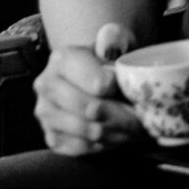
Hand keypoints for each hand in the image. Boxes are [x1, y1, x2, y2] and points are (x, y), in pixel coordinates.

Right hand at [33, 22, 145, 155]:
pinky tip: (115, 136)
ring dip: (119, 134)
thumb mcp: (114, 47)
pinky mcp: (52, 137)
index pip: (99, 85)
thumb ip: (115, 39)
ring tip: (134, 130)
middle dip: (125, 118)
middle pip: (93, 110)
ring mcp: (46, 113)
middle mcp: (46, 85)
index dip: (122, 91)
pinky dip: (105, 146)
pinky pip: (83, 149)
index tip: (133, 91)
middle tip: (143, 120)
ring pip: (90, 132)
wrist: (88, 83)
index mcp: (61, 59)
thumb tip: (110, 43)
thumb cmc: (105, 67)